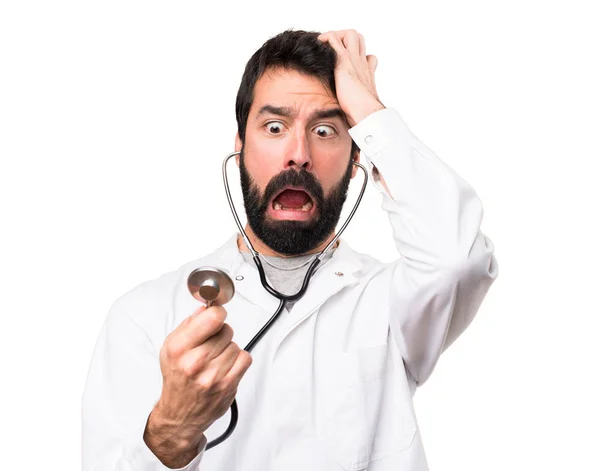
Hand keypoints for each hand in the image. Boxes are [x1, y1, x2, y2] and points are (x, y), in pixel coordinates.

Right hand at [145, 305, 251, 459]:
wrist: (180, 415)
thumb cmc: (176, 379)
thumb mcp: (170, 348)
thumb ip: (188, 325)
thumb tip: (206, 308)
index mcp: (179, 349)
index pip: (212, 318)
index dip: (217, 313)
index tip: (216, 316)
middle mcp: (195, 362)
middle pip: (226, 330)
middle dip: (220, 333)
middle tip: (211, 344)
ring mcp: (213, 375)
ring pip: (235, 344)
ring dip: (228, 349)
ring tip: (215, 359)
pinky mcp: (229, 385)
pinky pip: (245, 358)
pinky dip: (238, 360)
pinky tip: (225, 366)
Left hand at [318, 29, 384, 126]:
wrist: (366, 113)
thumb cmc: (362, 115)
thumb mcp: (358, 109)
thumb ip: (353, 109)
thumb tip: (350, 127)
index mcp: (366, 76)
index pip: (368, 59)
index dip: (359, 57)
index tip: (347, 63)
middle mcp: (362, 66)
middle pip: (360, 42)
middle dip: (348, 41)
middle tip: (335, 51)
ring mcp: (354, 62)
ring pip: (351, 35)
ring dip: (338, 36)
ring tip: (326, 45)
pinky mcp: (344, 62)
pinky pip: (335, 40)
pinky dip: (327, 38)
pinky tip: (319, 44)